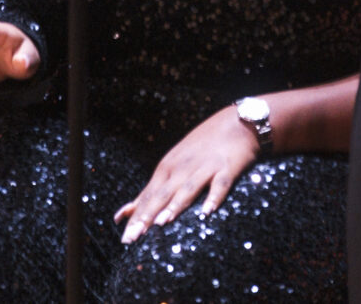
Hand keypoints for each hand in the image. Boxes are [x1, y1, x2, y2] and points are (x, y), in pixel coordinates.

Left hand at [114, 103, 261, 243]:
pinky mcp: (226, 167)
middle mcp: (182, 168)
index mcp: (168, 168)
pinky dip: (213, 197)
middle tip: (135, 237)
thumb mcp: (172, 165)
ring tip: (163, 223)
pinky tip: (207, 211)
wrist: (238, 121)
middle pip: (162, 195)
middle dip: (147, 216)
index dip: (136, 218)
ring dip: (175, 205)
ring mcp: (204, 167)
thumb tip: (122, 215)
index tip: (125, 239)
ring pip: (188, 189)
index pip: (148, 197)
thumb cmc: (202, 147)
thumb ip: (150, 192)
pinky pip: (220, 184)